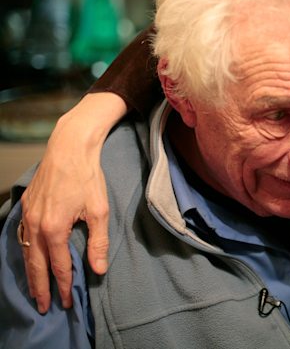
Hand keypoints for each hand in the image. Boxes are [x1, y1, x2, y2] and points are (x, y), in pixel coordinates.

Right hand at [20, 92, 127, 312]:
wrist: (69, 149)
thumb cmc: (87, 177)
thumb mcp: (100, 211)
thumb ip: (98, 242)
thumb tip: (99, 269)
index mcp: (54, 229)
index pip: (58, 266)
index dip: (63, 285)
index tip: (68, 301)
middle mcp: (36, 225)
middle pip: (36, 265)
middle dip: (41, 288)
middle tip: (44, 307)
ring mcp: (28, 216)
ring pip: (26, 253)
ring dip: (31, 274)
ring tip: (36, 290)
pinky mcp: (26, 207)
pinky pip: (22, 237)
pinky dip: (26, 253)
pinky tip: (30, 259)